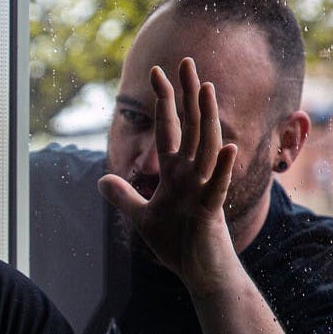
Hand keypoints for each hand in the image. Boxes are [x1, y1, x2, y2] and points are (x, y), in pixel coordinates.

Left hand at [98, 57, 237, 294]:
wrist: (199, 272)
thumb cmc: (176, 244)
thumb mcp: (141, 217)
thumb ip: (124, 197)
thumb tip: (101, 180)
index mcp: (175, 173)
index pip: (169, 129)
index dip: (164, 101)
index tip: (157, 72)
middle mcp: (192, 174)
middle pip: (191, 127)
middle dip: (187, 96)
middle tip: (186, 61)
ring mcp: (203, 190)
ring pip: (208, 147)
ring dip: (207, 119)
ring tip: (207, 88)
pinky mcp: (211, 212)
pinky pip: (219, 187)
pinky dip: (225, 169)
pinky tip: (230, 150)